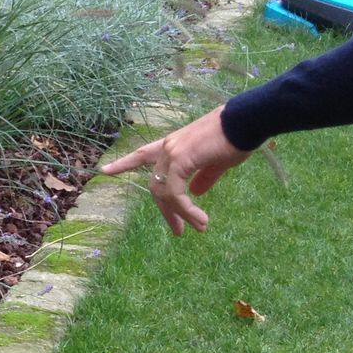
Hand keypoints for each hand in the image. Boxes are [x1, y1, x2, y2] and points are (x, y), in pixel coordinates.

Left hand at [98, 105, 252, 234]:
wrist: (247, 122)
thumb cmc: (236, 138)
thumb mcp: (217, 162)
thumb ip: (204, 177)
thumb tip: (197, 193)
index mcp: (174, 146)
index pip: (142, 155)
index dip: (124, 164)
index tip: (105, 171)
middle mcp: (167, 148)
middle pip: (156, 185)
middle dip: (167, 211)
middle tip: (180, 231)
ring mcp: (171, 152)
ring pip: (165, 191)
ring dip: (181, 213)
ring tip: (199, 226)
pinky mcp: (180, 159)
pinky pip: (175, 191)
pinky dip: (185, 208)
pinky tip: (198, 218)